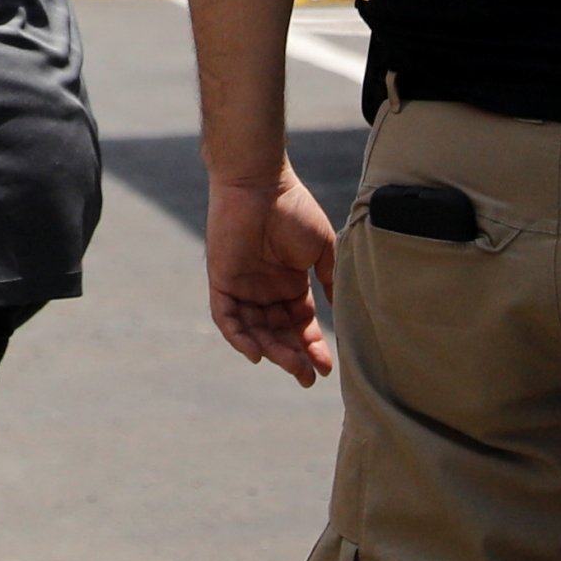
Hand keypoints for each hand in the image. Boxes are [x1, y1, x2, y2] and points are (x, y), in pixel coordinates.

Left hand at [204, 169, 338, 384]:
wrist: (261, 183)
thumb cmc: (294, 209)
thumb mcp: (322, 249)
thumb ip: (329, 279)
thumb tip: (340, 308)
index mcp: (290, 284)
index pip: (300, 324)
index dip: (312, 346)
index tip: (327, 367)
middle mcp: (266, 290)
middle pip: (278, 333)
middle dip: (294, 356)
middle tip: (309, 376)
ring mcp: (243, 286)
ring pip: (255, 330)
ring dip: (272, 351)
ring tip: (292, 367)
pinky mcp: (221, 280)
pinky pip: (226, 317)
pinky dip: (238, 336)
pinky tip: (255, 354)